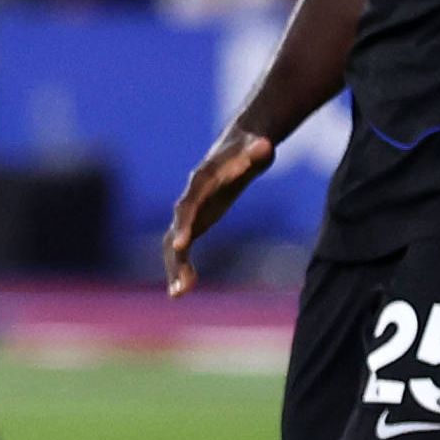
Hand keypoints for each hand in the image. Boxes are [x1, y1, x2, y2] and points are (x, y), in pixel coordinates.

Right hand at [160, 127, 275, 296]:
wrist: (238, 146)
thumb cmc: (248, 147)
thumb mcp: (256, 147)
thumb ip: (257, 150)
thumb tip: (265, 146)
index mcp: (201, 180)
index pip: (189, 204)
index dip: (184, 224)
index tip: (181, 244)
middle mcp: (190, 197)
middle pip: (176, 228)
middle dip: (176, 255)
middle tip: (179, 282)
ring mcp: (190, 211)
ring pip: (173, 243)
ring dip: (174, 267)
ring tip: (179, 293)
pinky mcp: (194, 222)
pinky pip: (182, 249)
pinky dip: (181, 268)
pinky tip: (184, 290)